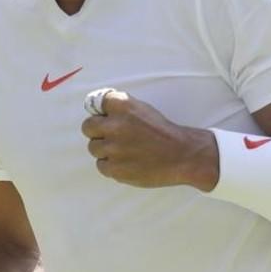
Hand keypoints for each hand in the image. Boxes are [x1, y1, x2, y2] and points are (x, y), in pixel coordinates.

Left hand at [81, 89, 218, 189]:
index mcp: (123, 106)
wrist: (183, 156)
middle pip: (87, 126)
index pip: (97, 103)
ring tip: (123, 151)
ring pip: (93, 147)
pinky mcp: (115, 168)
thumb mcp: (142, 109)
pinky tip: (126, 162)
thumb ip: (120, 109)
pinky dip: (111, 165)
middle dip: (97, 131)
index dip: (102, 112)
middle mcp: (115, 125)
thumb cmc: (163, 132)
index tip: (107, 117)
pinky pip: (101, 165)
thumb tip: (97, 111)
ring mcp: (114, 148)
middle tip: (111, 136)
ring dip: (104, 150)